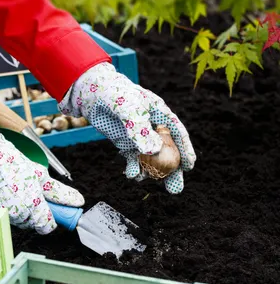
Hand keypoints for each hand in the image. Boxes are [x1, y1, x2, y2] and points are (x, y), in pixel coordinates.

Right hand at [0, 124, 83, 233]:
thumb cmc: (9, 161)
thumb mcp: (39, 174)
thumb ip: (59, 192)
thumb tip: (78, 201)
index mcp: (33, 207)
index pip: (48, 226)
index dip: (51, 217)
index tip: (51, 209)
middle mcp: (18, 216)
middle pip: (32, 222)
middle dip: (35, 210)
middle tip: (31, 191)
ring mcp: (2, 215)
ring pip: (18, 218)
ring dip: (20, 207)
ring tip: (14, 186)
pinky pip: (3, 213)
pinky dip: (5, 204)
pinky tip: (2, 189)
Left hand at [59, 63, 195, 193]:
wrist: (93, 96)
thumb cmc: (114, 95)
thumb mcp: (127, 109)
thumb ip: (139, 128)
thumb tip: (154, 150)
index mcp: (160, 114)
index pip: (177, 133)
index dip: (185, 150)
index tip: (190, 166)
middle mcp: (153, 127)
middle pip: (168, 151)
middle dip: (172, 170)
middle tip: (176, 189)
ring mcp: (140, 137)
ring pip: (152, 159)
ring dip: (152, 172)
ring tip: (150, 180)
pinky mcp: (127, 144)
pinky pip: (134, 160)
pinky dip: (135, 169)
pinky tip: (133, 175)